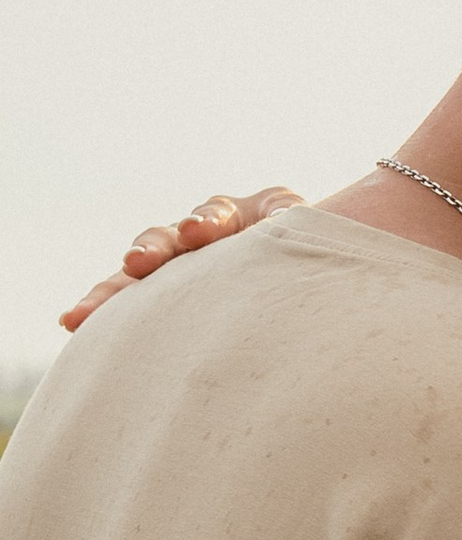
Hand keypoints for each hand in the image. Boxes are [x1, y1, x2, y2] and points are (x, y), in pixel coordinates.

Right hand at [60, 185, 303, 332]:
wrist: (309, 275)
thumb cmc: (310, 247)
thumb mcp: (306, 229)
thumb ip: (290, 224)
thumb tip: (282, 224)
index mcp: (235, 215)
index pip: (215, 215)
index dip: (205, 223)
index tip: (195, 232)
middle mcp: (195, 237)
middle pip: (164, 240)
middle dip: (150, 250)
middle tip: (138, 263)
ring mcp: (177, 265)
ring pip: (138, 273)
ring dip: (113, 290)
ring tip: (85, 312)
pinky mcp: (167, 293)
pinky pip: (130, 303)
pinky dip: (104, 312)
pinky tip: (72, 324)